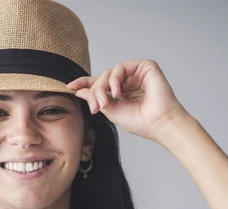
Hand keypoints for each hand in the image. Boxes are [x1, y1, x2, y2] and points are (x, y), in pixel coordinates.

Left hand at [67, 60, 190, 142]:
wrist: (158, 123)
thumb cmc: (139, 121)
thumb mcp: (110, 110)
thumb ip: (95, 98)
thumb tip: (78, 90)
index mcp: (120, 92)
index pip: (99, 84)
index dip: (84, 83)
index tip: (69, 86)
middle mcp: (128, 82)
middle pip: (101, 78)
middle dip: (95, 92)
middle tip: (96, 107)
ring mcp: (136, 74)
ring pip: (109, 72)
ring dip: (103, 87)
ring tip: (106, 103)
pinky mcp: (145, 66)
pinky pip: (121, 67)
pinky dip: (115, 79)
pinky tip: (117, 92)